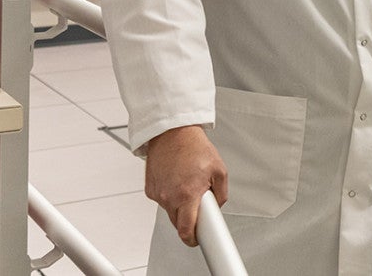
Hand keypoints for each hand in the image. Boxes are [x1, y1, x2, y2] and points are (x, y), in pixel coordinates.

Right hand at [144, 125, 227, 246]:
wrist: (172, 133)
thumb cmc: (195, 148)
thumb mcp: (219, 170)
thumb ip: (221, 193)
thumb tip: (217, 206)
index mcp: (187, 194)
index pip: (186, 229)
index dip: (192, 238)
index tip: (196, 239)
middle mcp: (169, 197)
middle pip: (178, 222)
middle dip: (189, 217)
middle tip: (198, 200)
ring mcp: (157, 193)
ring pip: (170, 210)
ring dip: (179, 203)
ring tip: (187, 182)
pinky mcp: (150, 189)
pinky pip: (162, 200)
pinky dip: (170, 194)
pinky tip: (176, 179)